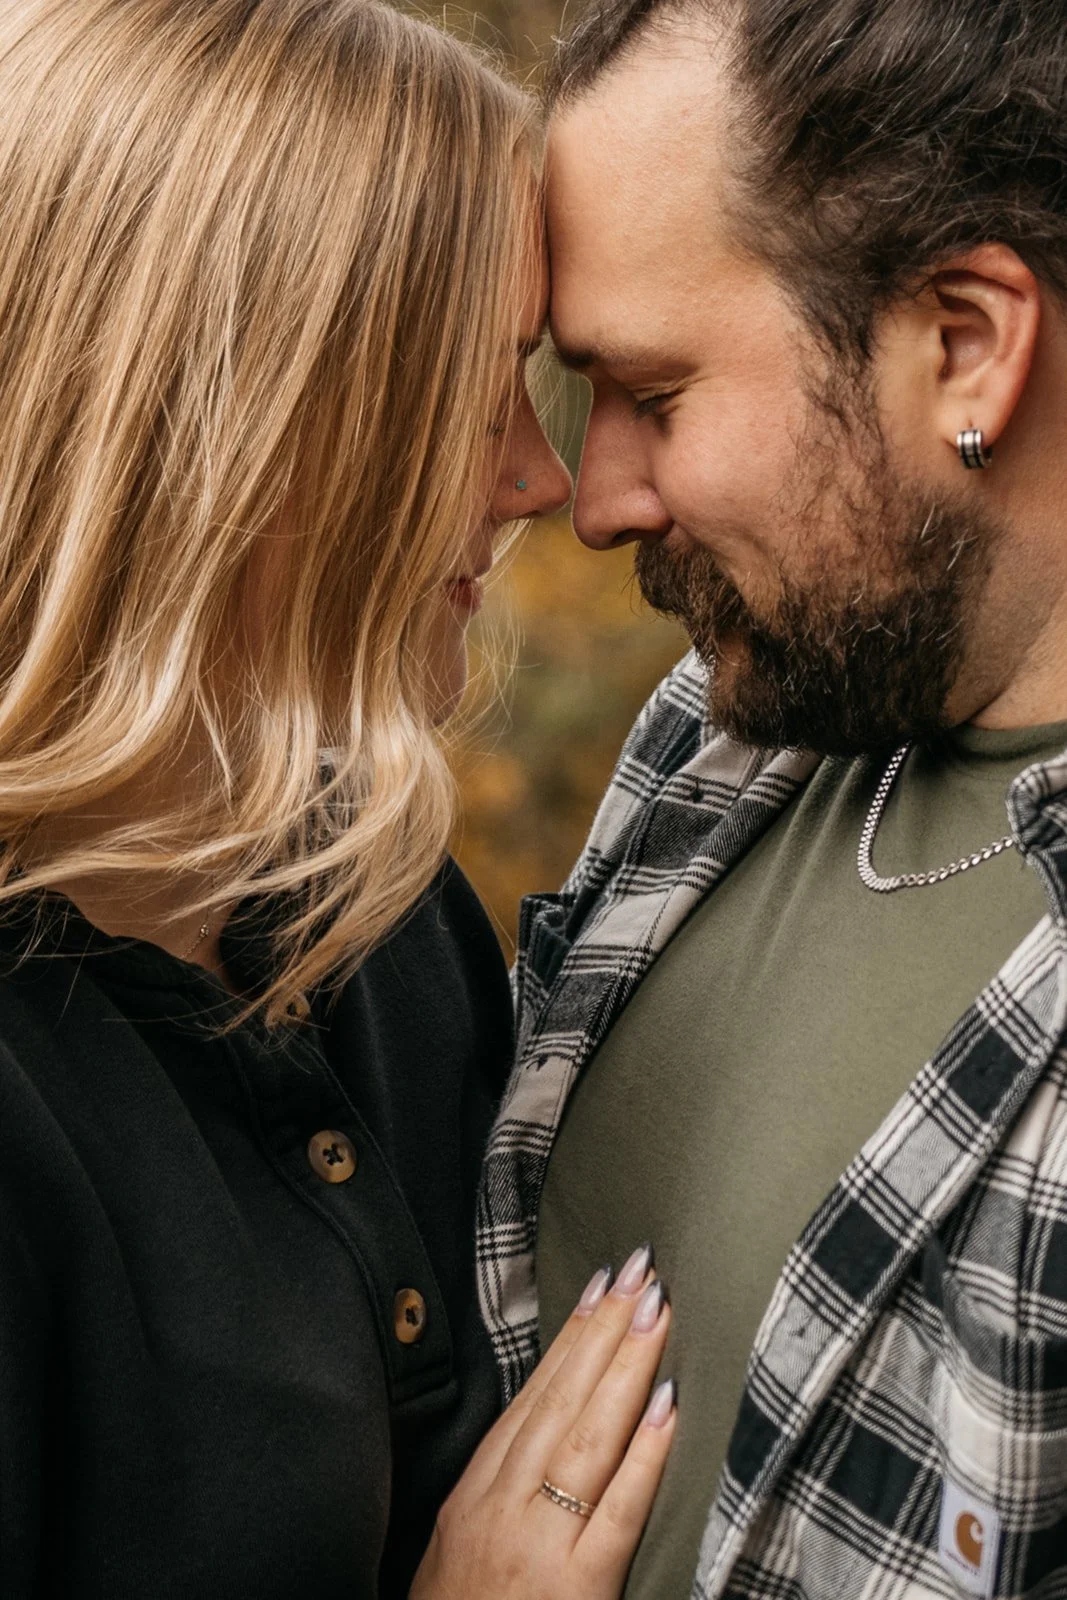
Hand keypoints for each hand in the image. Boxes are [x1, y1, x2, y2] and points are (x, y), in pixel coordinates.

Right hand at [410, 1245, 675, 1599]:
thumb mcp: (458, 1552)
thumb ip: (499, 1495)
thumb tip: (544, 1438)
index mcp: (475, 1496)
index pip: (530, 1398)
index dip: (570, 1339)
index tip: (601, 1285)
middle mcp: (501, 1506)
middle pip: (560, 1400)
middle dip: (603, 1328)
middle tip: (642, 1269)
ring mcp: (536, 1544)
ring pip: (587, 1435)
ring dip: (626, 1364)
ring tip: (658, 1308)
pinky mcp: (574, 1589)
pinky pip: (617, 1509)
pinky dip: (644, 1454)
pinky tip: (668, 1406)